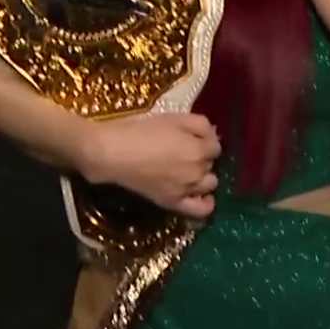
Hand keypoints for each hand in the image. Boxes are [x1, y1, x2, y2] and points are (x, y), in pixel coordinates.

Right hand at [68, 112, 221, 218]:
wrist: (114, 153)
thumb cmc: (141, 130)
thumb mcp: (174, 118)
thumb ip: (200, 124)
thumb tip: (213, 135)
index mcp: (199, 149)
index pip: (215, 146)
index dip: (205, 140)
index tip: (192, 138)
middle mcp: (197, 172)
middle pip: (211, 164)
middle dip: (202, 156)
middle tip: (184, 150)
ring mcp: (186, 190)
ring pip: (209, 184)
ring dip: (203, 176)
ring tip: (188, 170)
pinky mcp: (173, 203)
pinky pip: (199, 210)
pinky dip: (205, 204)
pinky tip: (202, 197)